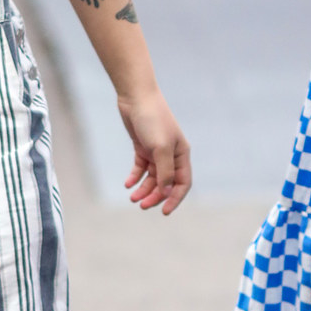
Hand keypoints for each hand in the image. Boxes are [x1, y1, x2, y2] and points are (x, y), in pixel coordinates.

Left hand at [115, 88, 192, 214]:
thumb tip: (165, 192)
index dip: (175, 198)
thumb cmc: (153, 120)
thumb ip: (164, 172)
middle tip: (141, 205)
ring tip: (132, 197)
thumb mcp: (160, 148)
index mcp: (181, 154)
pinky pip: (140, 168)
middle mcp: (171, 155)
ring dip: (143, 189)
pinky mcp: (143, 147)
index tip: (164, 212)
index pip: (183, 183)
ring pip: (152, 178)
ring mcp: (157, 151)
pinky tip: (127, 184)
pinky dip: (135, 177)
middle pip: (166, 183)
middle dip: (155, 196)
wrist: (137, 98)